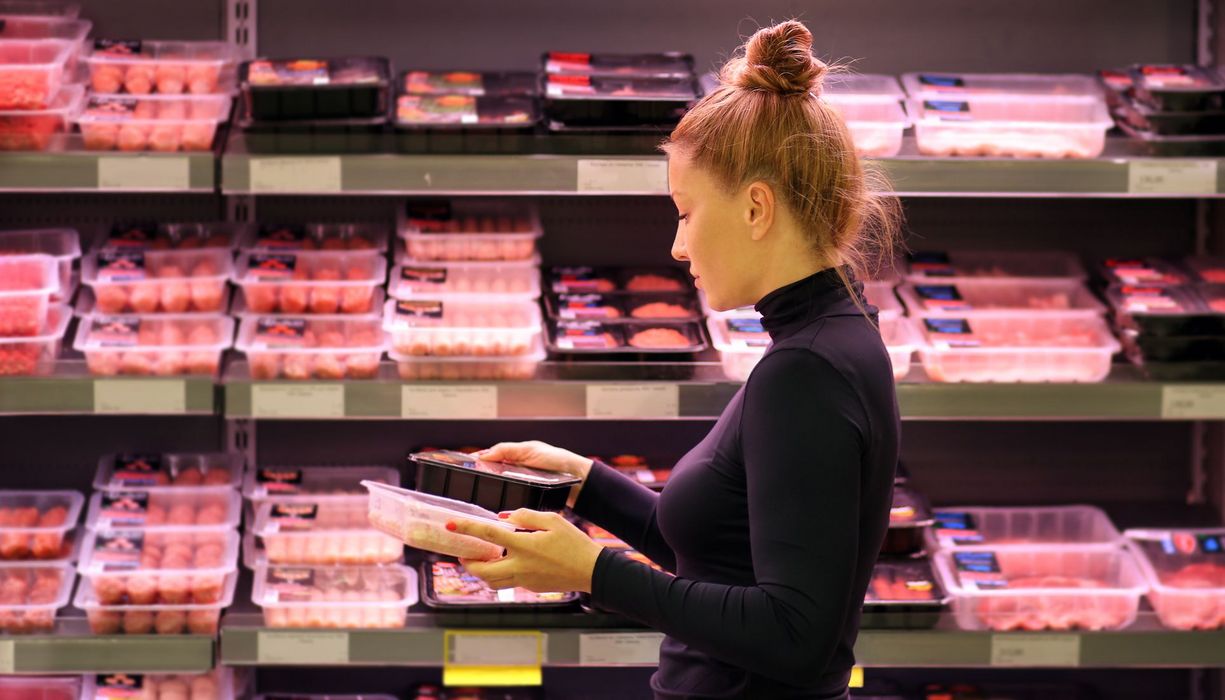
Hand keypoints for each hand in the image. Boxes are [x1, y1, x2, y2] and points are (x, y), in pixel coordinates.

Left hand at [451, 509, 602, 593]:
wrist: (591, 570)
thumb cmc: (575, 543)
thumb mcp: (552, 520)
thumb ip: (525, 516)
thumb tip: (504, 518)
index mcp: (524, 545)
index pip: (488, 534)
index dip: (467, 528)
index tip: (451, 525)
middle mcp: (520, 566)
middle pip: (481, 571)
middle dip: (467, 562)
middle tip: (465, 552)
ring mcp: (524, 580)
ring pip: (491, 582)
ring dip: (481, 571)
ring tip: (482, 559)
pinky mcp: (530, 587)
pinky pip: (507, 583)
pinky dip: (499, 574)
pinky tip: (505, 562)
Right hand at [475, 441, 592, 507]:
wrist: (577, 478)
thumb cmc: (556, 460)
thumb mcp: (529, 450)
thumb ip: (506, 450)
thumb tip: (482, 455)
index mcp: (515, 456)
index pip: (490, 458)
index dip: (477, 463)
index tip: (462, 468)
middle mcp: (516, 470)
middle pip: (492, 475)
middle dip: (480, 480)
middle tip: (465, 486)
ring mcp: (521, 485)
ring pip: (500, 489)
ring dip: (491, 493)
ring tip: (476, 498)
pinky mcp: (527, 498)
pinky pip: (511, 499)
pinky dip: (503, 501)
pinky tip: (495, 507)